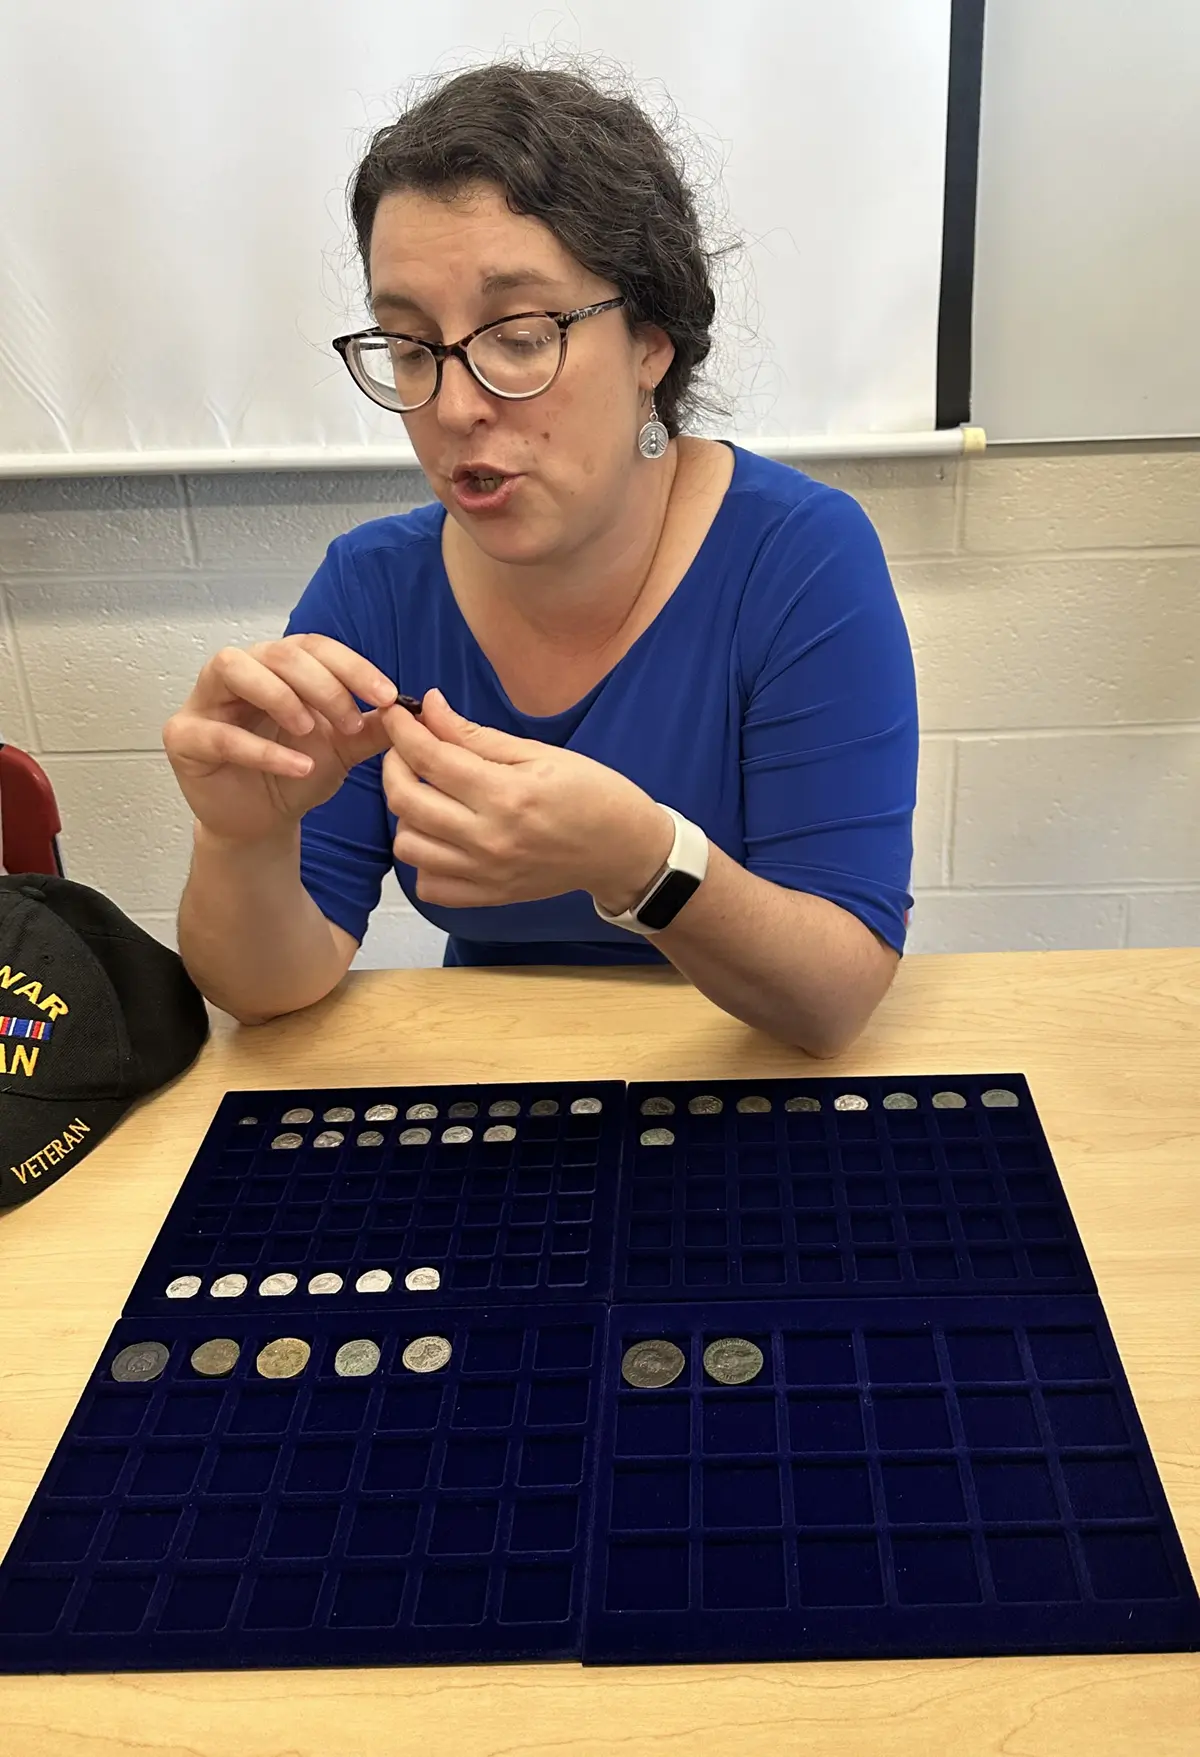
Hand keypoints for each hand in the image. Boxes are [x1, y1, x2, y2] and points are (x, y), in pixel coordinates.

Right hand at [163, 634, 397, 844]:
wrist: (262, 823)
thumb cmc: (295, 775)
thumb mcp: (344, 749)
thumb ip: (374, 727)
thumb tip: (416, 708)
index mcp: (276, 665)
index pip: (314, 646)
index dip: (352, 666)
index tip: (389, 696)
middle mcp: (238, 671)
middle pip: (277, 651)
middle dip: (322, 684)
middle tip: (352, 721)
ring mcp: (204, 700)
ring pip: (233, 668)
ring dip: (280, 694)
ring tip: (311, 730)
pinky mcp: (184, 737)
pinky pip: (220, 733)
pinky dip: (262, 749)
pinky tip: (297, 766)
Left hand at [380, 689, 673, 910]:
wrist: (623, 850)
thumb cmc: (591, 793)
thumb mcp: (540, 752)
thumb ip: (477, 735)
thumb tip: (428, 706)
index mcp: (507, 795)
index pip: (430, 759)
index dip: (403, 730)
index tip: (396, 713)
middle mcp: (489, 839)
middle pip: (406, 802)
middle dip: (394, 765)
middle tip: (407, 749)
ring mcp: (485, 873)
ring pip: (408, 846)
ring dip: (406, 814)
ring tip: (427, 794)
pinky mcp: (487, 896)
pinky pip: (428, 884)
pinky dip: (424, 858)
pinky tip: (441, 836)